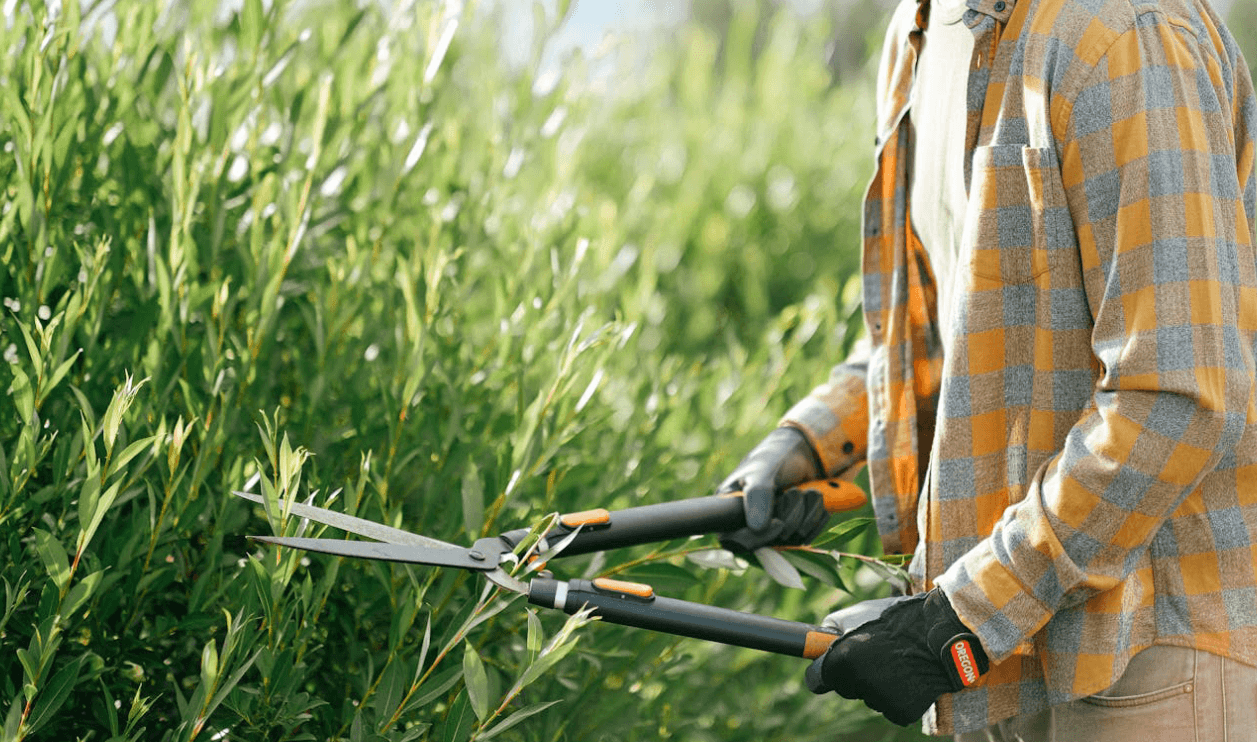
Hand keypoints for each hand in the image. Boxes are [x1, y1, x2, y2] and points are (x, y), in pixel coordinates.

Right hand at [716, 427, 825, 550]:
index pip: (733, 541)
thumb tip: (757, 528)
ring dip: (805, 511)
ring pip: (794, 539)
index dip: (755, 539)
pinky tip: (810, 497)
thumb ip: (757, 495)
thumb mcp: (762, 470)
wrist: (801, 452)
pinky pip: (811, 534)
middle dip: (789, 516)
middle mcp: (749, 525)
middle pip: (770, 543)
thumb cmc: (773, 457)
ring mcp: (773, 531)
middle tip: (791, 492)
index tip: (778, 523)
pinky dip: (816, 513)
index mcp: (730, 510)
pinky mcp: (794, 531)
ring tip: (799, 490)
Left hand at [806, 588, 988, 725]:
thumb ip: (830, 630)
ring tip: (898, 660)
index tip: (829, 666)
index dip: (824, 670)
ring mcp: (881, 700)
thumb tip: (816, 646)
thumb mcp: (856, 614)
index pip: (817, 680)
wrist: (942, 631)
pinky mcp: (902, 712)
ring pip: (870, 698)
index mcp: (842, 661)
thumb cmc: (897, 620)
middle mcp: (858, 684)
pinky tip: (910, 676)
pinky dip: (899, 696)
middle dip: (856, 674)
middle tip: (876, 654)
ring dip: (879, 683)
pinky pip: (891, 708)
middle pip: (846, 688)